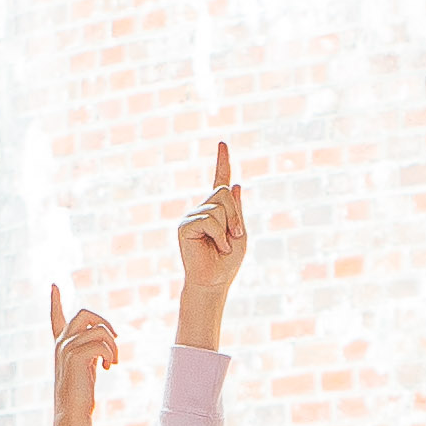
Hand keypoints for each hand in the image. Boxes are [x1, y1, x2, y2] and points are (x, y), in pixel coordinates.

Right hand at [49, 283, 119, 425]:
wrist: (72, 411)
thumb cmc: (80, 393)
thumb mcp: (86, 365)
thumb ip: (90, 348)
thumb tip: (107, 335)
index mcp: (61, 344)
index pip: (56, 317)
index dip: (55, 301)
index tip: (54, 285)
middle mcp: (61, 343)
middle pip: (85, 313)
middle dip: (105, 321)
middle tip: (115, 338)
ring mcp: (66, 348)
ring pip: (100, 330)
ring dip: (113, 346)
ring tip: (112, 363)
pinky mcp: (75, 356)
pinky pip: (102, 344)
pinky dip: (110, 355)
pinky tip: (108, 368)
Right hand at [176, 140, 246, 338]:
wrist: (214, 281)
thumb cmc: (227, 262)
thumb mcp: (240, 233)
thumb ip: (237, 210)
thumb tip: (234, 184)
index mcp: (216, 210)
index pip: (219, 181)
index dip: (222, 162)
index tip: (223, 144)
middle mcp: (202, 209)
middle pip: (223, 192)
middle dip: (235, 215)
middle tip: (234, 237)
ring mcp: (191, 216)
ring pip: (218, 206)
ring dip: (228, 228)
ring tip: (222, 246)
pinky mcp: (184, 226)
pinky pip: (209, 220)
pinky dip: (219, 235)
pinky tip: (215, 247)